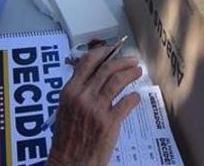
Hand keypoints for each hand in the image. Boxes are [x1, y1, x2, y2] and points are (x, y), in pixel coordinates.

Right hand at [47, 47, 141, 165]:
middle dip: (123, 62)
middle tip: (133, 60)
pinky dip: (134, 97)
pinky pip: (126, 103)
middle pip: (106, 69)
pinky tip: (136, 97)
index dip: (102, 53)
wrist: (69, 162)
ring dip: (130, 74)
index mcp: (69, 92)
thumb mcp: (65, 109)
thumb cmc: (66, 138)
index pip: (87, 63)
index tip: (113, 49)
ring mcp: (96, 109)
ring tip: (138, 72)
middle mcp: (82, 97)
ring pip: (117, 82)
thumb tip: (94, 75)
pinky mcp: (109, 122)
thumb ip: (78, 92)